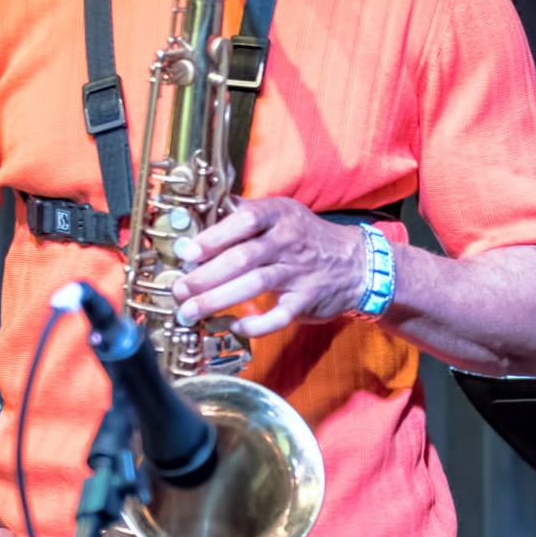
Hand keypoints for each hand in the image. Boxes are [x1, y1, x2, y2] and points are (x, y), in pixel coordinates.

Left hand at [172, 197, 368, 337]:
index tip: (187, 253)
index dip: (214, 237)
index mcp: (280, 215)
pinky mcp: (306, 300)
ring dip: (218, 300)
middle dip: (205, 276)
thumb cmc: (308, 239)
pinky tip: (235, 326)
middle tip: (179, 289)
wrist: (357, 264)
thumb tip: (201, 210)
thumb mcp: (283, 214)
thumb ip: (245, 213)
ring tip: (190, 312)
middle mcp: (290, 241)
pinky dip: (255, 324)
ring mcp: (299, 272)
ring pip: (255, 285)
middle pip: (243, 257)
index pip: (245, 220)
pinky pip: (279, 315)